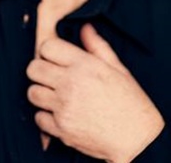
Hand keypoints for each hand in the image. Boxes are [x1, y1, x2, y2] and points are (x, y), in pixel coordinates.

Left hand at [26, 23, 164, 162]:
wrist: (139, 141)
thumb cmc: (131, 104)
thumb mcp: (118, 69)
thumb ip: (97, 46)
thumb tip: (85, 28)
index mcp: (85, 66)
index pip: (47, 47)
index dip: (49, 51)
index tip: (55, 58)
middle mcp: (71, 84)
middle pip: (33, 68)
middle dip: (40, 70)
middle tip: (51, 76)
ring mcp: (64, 108)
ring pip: (32, 93)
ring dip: (41, 93)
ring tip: (55, 95)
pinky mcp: (61, 130)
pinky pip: (38, 118)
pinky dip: (46, 116)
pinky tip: (59, 114)